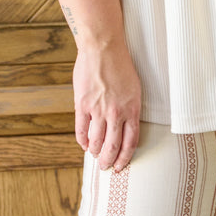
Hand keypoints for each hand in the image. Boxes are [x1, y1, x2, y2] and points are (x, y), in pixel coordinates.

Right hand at [73, 41, 140, 171]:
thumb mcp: (134, 89)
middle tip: (106, 167)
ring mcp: (98, 109)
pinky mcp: (82, 104)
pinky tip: (84, 145)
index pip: (130, 143)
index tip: (121, 166)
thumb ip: (129, 109)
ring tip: (95, 156)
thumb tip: (124, 127)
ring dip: (96, 153)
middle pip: (113, 147)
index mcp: (132, 110)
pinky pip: (81, 129)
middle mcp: (116, 113)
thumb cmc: (120, 66)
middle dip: (109, 162)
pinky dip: (82, 141)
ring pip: (96, 141)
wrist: (103, 48)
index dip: (125, 158)